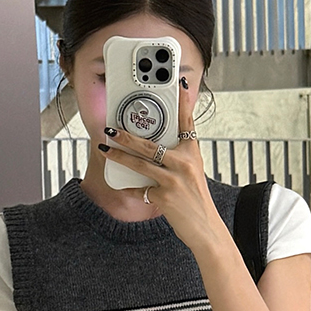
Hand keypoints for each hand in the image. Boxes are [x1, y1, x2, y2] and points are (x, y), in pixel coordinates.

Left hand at [99, 96, 226, 259]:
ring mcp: (174, 179)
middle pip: (151, 144)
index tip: (178, 83)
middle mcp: (184, 163)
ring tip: (105, 148)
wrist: (205, 228)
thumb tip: (154, 147)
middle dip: (127, 135)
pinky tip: (120, 183)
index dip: (183, 101)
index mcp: (192, 154)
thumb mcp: (192, 173)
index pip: (187, 122)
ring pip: (140, 163)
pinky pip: (140, 188)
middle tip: (111, 128)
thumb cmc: (196, 200)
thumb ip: (177, 157)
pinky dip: (130, 187)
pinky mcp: (165, 196)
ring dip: (119, 155)